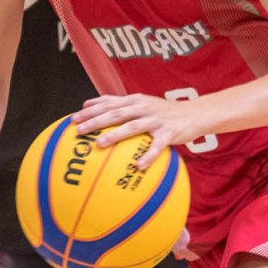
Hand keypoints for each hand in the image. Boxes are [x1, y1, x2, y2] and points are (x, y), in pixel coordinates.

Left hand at [72, 93, 208, 167]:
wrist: (195, 113)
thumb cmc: (163, 112)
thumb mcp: (142, 103)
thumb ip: (120, 105)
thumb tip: (90, 105)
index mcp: (134, 101)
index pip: (109, 103)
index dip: (90, 110)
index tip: (72, 118)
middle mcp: (143, 107)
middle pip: (116, 113)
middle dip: (96, 121)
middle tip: (79, 130)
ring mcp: (156, 120)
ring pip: (133, 127)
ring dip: (115, 135)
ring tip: (100, 144)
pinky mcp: (169, 133)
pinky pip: (157, 146)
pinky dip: (148, 156)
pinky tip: (138, 167)